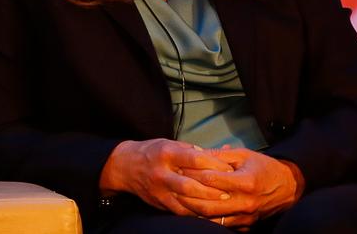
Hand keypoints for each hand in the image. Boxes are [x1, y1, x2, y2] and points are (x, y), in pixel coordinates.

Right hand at [98, 138, 235, 216]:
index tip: (230, 169)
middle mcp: (162, 173)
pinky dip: (194, 212)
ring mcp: (159, 190)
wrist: (126, 166)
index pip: (196, 160)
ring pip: (185, 201)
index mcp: (168, 154)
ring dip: (206, 204)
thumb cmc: (154, 151)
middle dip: (212, 190)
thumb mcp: (172, 143)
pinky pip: (179, 210)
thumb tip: (219, 154)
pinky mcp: (158, 202)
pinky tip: (207, 211)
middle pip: (191, 185)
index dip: (215, 165)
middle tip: (229, 191)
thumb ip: (193, 151)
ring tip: (223, 204)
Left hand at [176, 147, 302, 228]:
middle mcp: (244, 202)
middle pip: (206, 204)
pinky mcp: (244, 225)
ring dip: (192, 210)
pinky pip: (219, 226)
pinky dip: (205, 220)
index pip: (211, 179)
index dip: (193, 173)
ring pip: (210, 219)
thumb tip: (197, 153)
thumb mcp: (245, 155)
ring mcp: (244, 216)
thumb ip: (221, 155)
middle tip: (175, 186)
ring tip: (179, 200)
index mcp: (245, 182)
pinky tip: (195, 211)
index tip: (180, 168)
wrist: (287, 187)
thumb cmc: (264, 168)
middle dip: (187, 196)